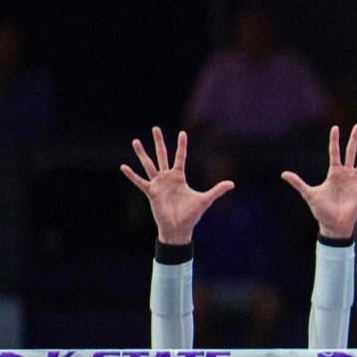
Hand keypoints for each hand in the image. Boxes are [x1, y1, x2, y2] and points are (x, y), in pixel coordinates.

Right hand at [120, 127, 233, 244]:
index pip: (180, 157)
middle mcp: (167, 178)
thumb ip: (217, 190)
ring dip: (142, 154)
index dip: (182, 146)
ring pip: (149, 165)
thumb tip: (232, 183)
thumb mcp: (205, 200)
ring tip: (135, 141)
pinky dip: (132, 175)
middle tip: (155, 128)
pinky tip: (124, 166)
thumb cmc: (191, 215)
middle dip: (159, 142)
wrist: (179, 228)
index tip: (182, 132)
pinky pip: (140, 182)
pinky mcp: (151, 193)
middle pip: (162, 156)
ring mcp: (158, 184)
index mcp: (180, 177)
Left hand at [281, 124, 356, 238]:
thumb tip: (283, 174)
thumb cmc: (321, 211)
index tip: (336, 127)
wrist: (333, 225)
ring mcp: (355, 182)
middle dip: (354, 139)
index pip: (334, 152)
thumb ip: (298, 183)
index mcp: (333, 173)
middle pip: (351, 152)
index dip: (334, 140)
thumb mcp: (309, 194)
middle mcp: (345, 174)